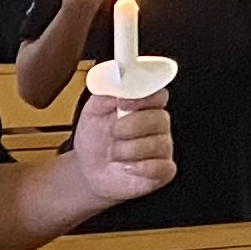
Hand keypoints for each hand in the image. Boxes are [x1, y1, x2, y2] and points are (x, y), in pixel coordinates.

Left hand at [64, 85, 175, 206]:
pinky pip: (161, 167)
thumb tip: (115, 79)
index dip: (143, 98)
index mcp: (144, 107)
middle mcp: (157, 125)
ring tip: (115, 153)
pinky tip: (127, 167)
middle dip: (130, 126)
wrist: (88, 169)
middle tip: (113, 132)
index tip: (123, 103)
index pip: (159, 95)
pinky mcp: (162, 170)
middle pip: (160, 118)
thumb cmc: (95, 139)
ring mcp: (161, 148)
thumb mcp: (92, 111)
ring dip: (128, 150)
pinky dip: (141, 167)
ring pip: (157, 144)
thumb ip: (105, 93)